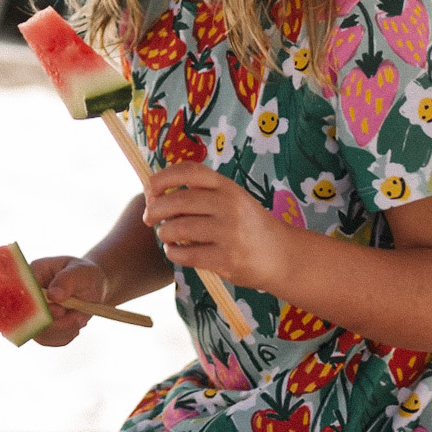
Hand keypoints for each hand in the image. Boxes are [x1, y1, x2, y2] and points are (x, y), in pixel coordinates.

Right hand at [29, 255, 107, 347]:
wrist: (92, 286)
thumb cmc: (84, 273)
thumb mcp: (79, 271)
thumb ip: (66, 280)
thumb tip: (53, 295)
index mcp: (32, 274)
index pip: (23, 293)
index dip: (37, 307)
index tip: (60, 311)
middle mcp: (28, 295)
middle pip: (28, 318)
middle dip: (54, 324)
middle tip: (76, 318)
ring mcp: (33, 312)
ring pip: (38, 333)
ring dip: (63, 331)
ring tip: (79, 318)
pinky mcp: (41, 326)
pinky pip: (47, 340)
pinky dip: (65, 336)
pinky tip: (76, 324)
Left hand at [144, 165, 286, 289]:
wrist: (282, 255)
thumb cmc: (248, 225)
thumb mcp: (232, 198)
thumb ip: (202, 192)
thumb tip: (156, 191)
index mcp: (228, 187)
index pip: (189, 171)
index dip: (163, 177)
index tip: (149, 188)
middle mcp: (229, 206)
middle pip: (178, 200)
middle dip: (155, 209)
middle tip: (149, 218)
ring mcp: (229, 233)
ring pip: (179, 228)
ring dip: (164, 232)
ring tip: (165, 235)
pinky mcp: (228, 260)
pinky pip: (188, 255)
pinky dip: (173, 253)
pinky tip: (174, 251)